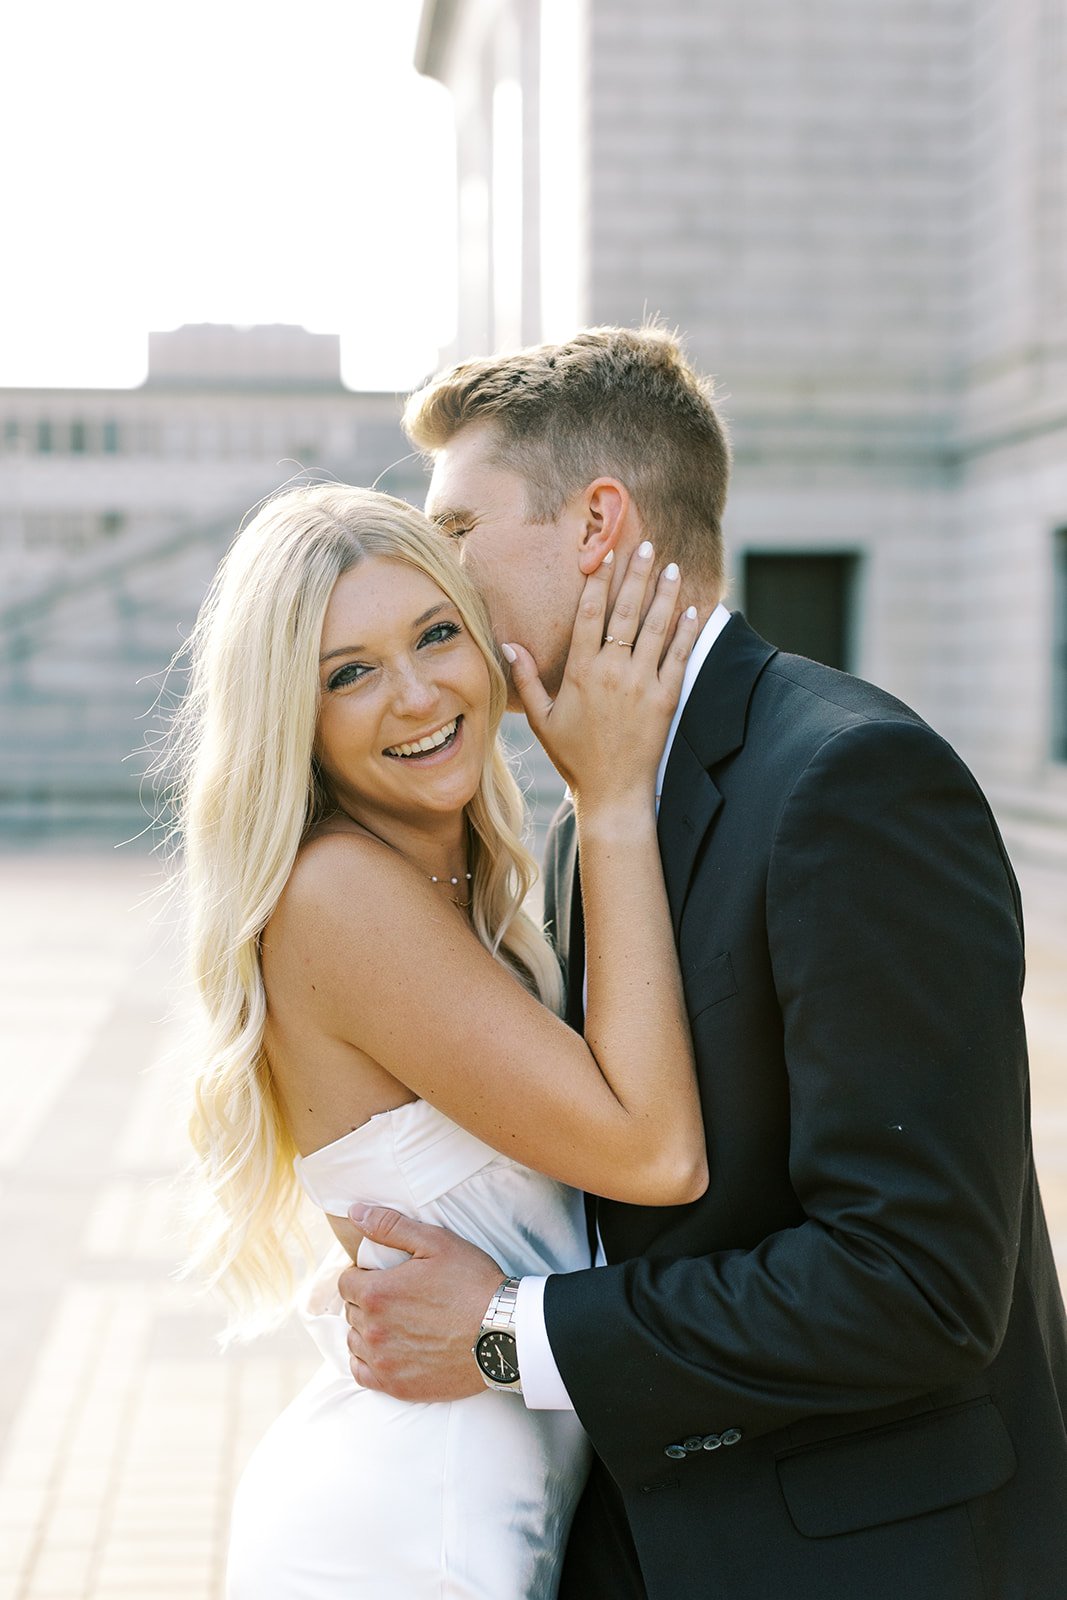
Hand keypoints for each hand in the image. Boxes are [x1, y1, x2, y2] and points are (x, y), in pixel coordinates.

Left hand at [339, 1204, 505, 1401]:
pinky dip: (369, 1360)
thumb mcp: (435, 1242)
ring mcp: (383, 1361)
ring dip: (368, 1330)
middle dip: (368, 1300)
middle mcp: (373, 1330)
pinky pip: (362, 1373)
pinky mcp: (396, 1386)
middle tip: (398, 1296)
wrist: (504, 1332)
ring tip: (398, 1322)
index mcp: (377, 1293)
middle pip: (352, 1310)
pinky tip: (389, 1350)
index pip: (346, 1282)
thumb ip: (390, 1226)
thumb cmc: (472, 1283)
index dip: (363, 1274)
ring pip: (355, 1341)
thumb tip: (355, 1212)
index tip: (385, 1275)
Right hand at [505, 543, 698, 809]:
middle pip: (626, 612)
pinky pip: (679, 657)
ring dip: (666, 594)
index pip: (589, 614)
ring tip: (674, 567)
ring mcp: (641, 684)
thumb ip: (526, 679)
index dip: (597, 581)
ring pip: (657, 628)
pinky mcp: (666, 699)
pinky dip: (687, 631)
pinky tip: (693, 608)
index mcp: (580, 672)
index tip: (603, 554)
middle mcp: (612, 672)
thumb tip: (508, 645)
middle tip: (648, 546)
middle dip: (637, 575)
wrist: (613, 793)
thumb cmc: (574, 758)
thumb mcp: (541, 720)